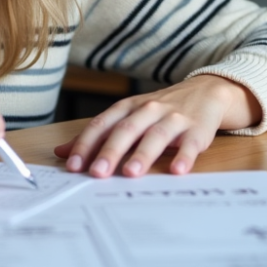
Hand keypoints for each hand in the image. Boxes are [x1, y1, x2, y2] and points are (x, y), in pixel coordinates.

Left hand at [53, 74, 260, 177]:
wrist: (205, 92)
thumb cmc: (159, 111)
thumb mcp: (127, 117)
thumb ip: (97, 135)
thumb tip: (61, 153)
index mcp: (127, 108)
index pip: (102, 125)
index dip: (86, 144)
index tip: (73, 165)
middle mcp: (148, 110)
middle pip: (126, 130)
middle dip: (110, 151)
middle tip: (97, 173)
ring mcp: (173, 118)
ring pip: (156, 135)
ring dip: (143, 154)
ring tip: (131, 173)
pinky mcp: (197, 129)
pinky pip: (190, 144)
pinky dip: (184, 156)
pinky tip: (177, 170)